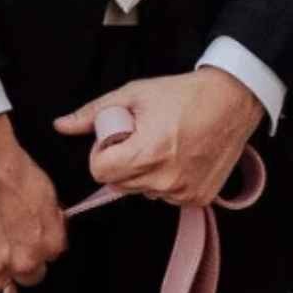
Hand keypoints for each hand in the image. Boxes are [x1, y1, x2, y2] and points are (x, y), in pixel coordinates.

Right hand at [0, 117, 66, 292]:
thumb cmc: (10, 168)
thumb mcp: (48, 193)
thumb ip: (52, 222)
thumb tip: (51, 230)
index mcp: (49, 244)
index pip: (45, 263)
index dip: (30, 250)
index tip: (20, 241)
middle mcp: (25, 260)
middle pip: (23, 278)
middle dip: (13, 264)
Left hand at [56, 70, 263, 208]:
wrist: (231, 101)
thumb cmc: (184, 95)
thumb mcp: (134, 94)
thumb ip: (94, 113)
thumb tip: (61, 126)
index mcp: (145, 153)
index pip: (100, 172)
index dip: (102, 154)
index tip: (116, 140)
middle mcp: (164, 180)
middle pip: (119, 184)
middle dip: (123, 163)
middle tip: (142, 138)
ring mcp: (183, 192)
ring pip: (143, 192)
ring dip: (146, 174)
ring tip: (165, 146)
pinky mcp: (199, 198)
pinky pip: (168, 197)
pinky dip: (169, 181)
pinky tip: (181, 158)